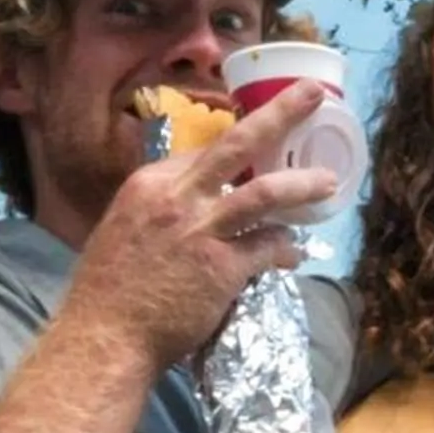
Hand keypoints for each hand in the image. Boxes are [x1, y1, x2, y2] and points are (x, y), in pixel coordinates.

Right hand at [62, 82, 336, 373]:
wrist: (104, 338)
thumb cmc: (106, 293)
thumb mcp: (120, 232)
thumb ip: (155, 214)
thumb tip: (182, 212)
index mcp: (149, 184)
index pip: (200, 153)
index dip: (233, 151)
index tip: (256, 145)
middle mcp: (177, 197)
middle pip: (238, 144)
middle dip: (281, 113)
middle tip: (313, 93)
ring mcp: (202, 230)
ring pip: (265, 192)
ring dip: (302, 184)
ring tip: (329, 182)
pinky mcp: (223, 267)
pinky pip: (267, 247)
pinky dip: (284, 247)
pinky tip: (293, 253)